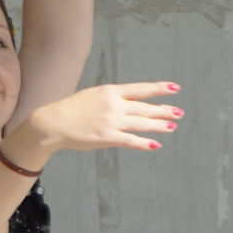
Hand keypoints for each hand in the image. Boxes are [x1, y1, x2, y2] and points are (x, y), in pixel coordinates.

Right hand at [20, 82, 182, 154]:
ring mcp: (111, 121)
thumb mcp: (92, 96)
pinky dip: (144, 142)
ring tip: (172, 126)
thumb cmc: (70, 110)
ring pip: (141, 123)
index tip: (175, 89)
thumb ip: (111, 98)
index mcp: (110, 91)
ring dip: (159, 125)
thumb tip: (129, 102)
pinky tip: (156, 144)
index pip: (141, 89)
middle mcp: (114, 105)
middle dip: (164, 110)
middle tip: (179, 113)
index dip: (159, 89)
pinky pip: (130, 140)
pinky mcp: (106, 137)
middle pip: (145, 108)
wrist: (52, 123)